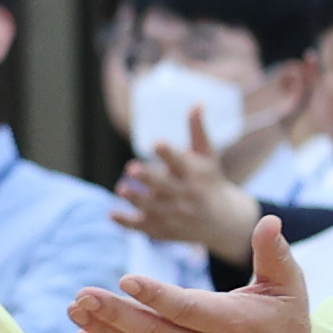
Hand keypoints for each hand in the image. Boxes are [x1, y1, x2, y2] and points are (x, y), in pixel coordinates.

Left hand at [68, 218, 311, 332]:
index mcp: (231, 322)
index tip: (125, 280)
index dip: (155, 296)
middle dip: (114, 313)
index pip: (186, 308)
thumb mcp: (290, 288)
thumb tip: (268, 221)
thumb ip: (275, 253)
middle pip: (153, 331)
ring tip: (75, 310)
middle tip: (82, 295)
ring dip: (104, 331)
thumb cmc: (288, 328)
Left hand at [110, 108, 263, 261]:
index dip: (168, 153)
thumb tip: (197, 103)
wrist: (220, 221)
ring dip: (136, 199)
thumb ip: (198, 131)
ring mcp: (172, 214)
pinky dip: (126, 222)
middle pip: (164, 187)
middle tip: (132, 168)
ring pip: (151, 208)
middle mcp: (183, 195)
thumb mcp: (207, 156)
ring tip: (121, 188)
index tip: (157, 143)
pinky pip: (141, 227)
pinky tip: (111, 214)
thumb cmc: (209, 181)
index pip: (180, 162)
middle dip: (149, 179)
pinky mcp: (161, 228)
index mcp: (193, 174)